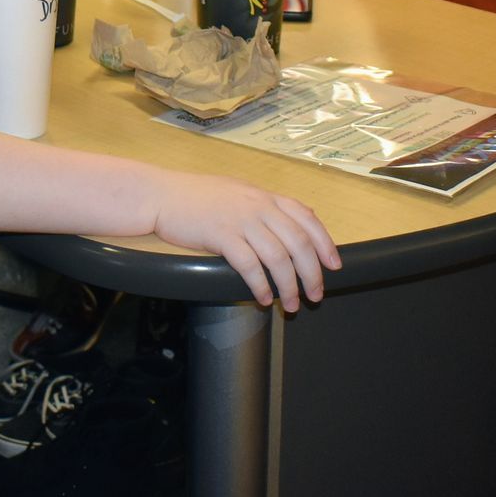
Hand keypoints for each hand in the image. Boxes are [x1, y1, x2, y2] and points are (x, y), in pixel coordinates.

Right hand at [151, 173, 339, 310]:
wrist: (162, 195)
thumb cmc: (197, 196)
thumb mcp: (239, 192)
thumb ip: (265, 206)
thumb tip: (294, 222)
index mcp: (265, 197)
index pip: (307, 219)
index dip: (325, 244)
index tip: (333, 266)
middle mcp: (258, 206)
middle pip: (298, 242)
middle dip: (312, 273)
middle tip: (315, 295)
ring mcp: (241, 220)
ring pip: (278, 257)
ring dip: (288, 286)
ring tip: (290, 304)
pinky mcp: (221, 236)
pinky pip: (249, 265)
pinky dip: (260, 285)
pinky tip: (262, 297)